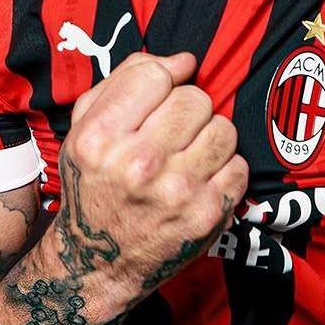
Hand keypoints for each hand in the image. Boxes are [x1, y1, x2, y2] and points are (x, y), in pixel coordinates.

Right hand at [56, 51, 247, 302]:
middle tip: (173, 132)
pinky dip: (224, 170)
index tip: (164, 94)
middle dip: (188, 110)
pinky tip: (200, 180)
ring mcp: (177, 191)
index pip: (156, 76)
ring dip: (209, 137)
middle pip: (195, 99)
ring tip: (188, 155)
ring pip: (223, 128)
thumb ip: (127, 80)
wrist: (98, 263)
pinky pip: (239, 165)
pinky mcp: (208, 215)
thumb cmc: (94, 186)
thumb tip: (184, 60)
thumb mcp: (85, 128)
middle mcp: (139, 164)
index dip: (165, 79)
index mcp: (101, 138)